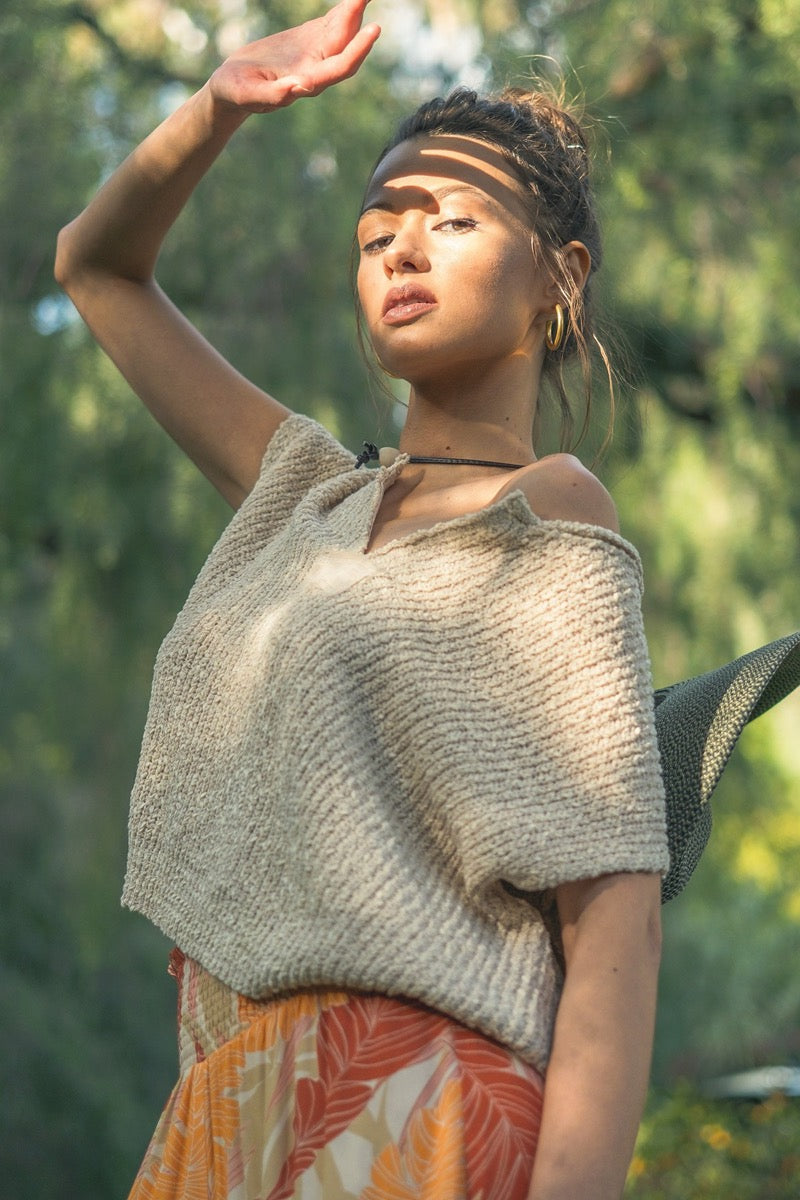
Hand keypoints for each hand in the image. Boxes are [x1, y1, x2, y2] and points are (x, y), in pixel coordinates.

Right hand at [207, 0, 379, 114]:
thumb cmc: (236, 93)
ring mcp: (315, 54)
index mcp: (307, 83)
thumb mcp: (247, 94)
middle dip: (359, 19)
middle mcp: (318, 69)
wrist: (233, 87)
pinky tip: (354, 0)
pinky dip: (344, 11)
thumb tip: (295, 89)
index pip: (341, 67)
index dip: (358, 49)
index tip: (374, 28)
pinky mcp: (309, 42)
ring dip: (355, 11)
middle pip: (346, 44)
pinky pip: (332, 25)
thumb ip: (271, 95)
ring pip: (342, 32)